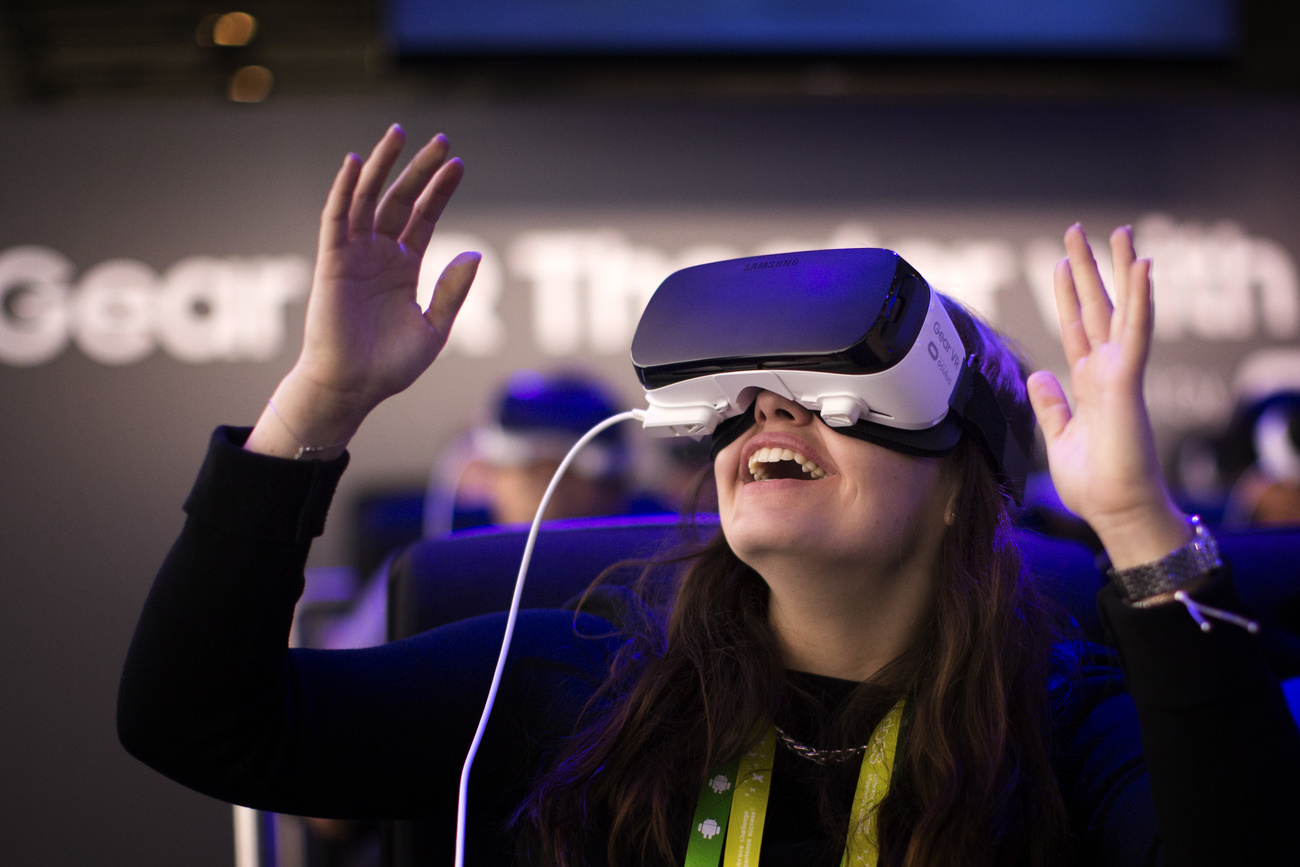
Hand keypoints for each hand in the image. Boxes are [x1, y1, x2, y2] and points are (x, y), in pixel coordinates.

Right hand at [247, 125, 480, 458]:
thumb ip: (453, 291)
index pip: (424, 217)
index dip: (440, 191)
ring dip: (381, 166)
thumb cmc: (390, 365)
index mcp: (404, 268)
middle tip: (439, 140)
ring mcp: (354, 255)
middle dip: (418, 169)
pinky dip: (343, 189)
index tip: (458, 164)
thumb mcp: (434, 328)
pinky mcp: (331, 262)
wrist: (353, 388)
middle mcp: (379, 255)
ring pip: (368, 199)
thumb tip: (474, 254)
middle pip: (400, 199)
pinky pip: (336, 219)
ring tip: (399, 134)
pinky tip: (355, 163)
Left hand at [1026, 224, 1188, 568]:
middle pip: (1098, 308)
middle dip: (1088, 270)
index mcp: (1090, 383)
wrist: (1115, 510)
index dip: (1069, 296)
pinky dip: (1139, 299)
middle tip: (1079, 231)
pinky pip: (1135, 333)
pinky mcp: (1128, 382)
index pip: (1077, 329)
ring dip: (1121, 270)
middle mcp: (1107, 372)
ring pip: (1122, 309)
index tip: (1060, 264)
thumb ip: (1051, 406)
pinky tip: (1143, 268)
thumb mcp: (1059, 437)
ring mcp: (1121, 374)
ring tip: (1121, 232)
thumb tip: (1039, 377)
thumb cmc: (1095, 483)